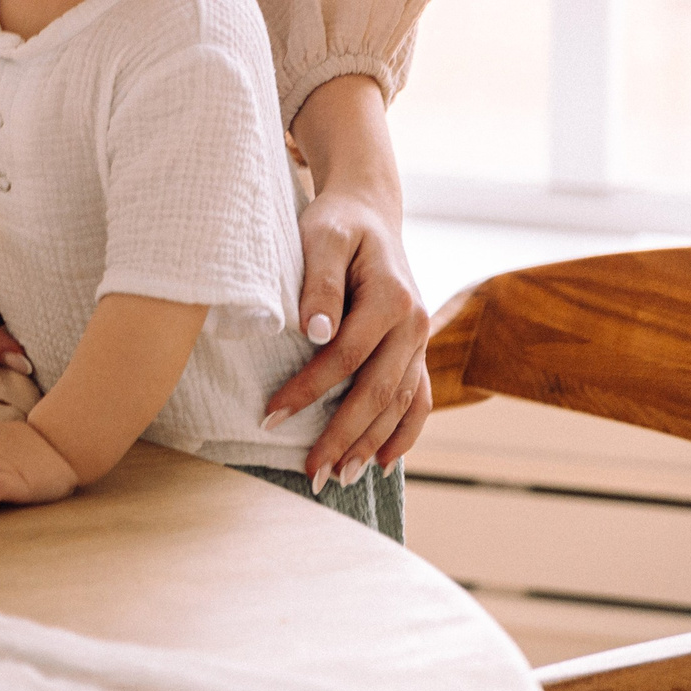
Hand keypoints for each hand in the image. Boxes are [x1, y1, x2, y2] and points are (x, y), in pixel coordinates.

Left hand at [265, 76, 429, 486]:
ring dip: (371, 444)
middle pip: (377, 390)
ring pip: (399, 403)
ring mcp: (420, 341)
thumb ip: (320, 282)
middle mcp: (415, 325)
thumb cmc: (338, 223)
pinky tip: (382, 463)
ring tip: (340, 478)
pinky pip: (418, 399)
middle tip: (311, 472)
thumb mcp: (322, 236)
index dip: (309, 389)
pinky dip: (404, 434)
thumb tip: (315, 333)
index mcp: (392, 298)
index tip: (270, 415)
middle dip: (342, 435)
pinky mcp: (415, 350)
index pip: (346, 356)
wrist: (370, 212)